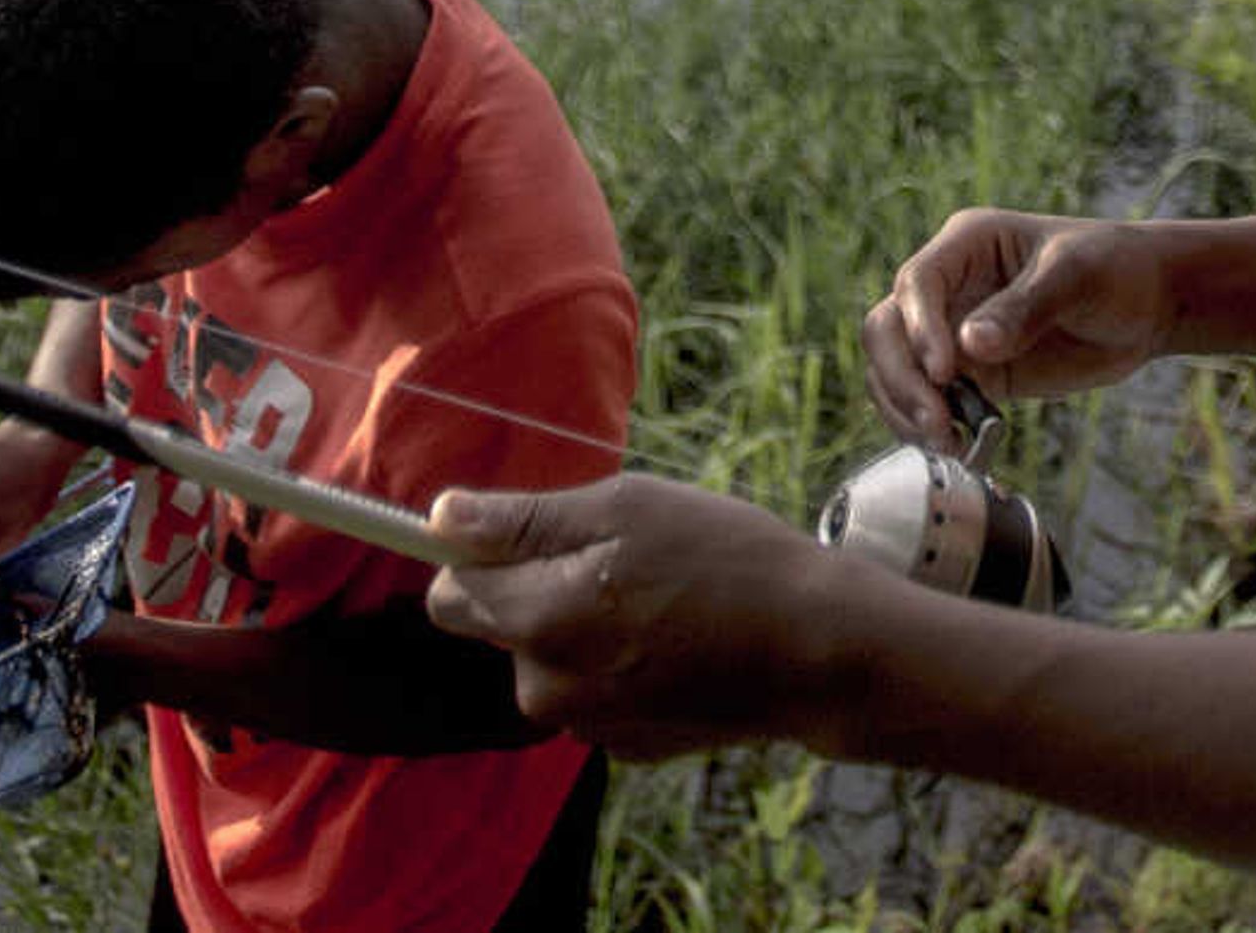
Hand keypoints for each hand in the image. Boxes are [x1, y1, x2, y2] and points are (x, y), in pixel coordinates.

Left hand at [423, 477, 832, 758]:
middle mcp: (545, 687)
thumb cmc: (727, 561)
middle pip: (502, 627)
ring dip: (585, 627)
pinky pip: (596, 692)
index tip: (533, 531)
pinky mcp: (627, 746)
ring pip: (552, 659)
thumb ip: (525, 520)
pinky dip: (622, 666)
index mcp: (537, 620)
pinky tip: (680, 644)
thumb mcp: (627, 508)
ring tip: (665, 599)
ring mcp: (587, 725)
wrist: (815, 653)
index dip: (482, 554)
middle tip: (623, 558)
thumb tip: (441, 515)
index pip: (448, 592)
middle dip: (540, 590)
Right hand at [859, 208, 1172, 443]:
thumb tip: (971, 344)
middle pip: (887, 330)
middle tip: (937, 423)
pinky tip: (958, 447)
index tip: (944, 372)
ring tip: (948, 444)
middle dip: (901, 379)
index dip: (919, 328)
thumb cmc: (1116, 269)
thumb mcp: (1079, 276)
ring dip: (907, 410)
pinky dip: (930, 426)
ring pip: (895, 370)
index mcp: (968, 244)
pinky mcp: (973, 373)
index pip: (917, 283)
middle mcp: (950, 287)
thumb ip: (1027, 308)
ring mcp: (955, 332)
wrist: (1147, 304)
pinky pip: (929, 401)